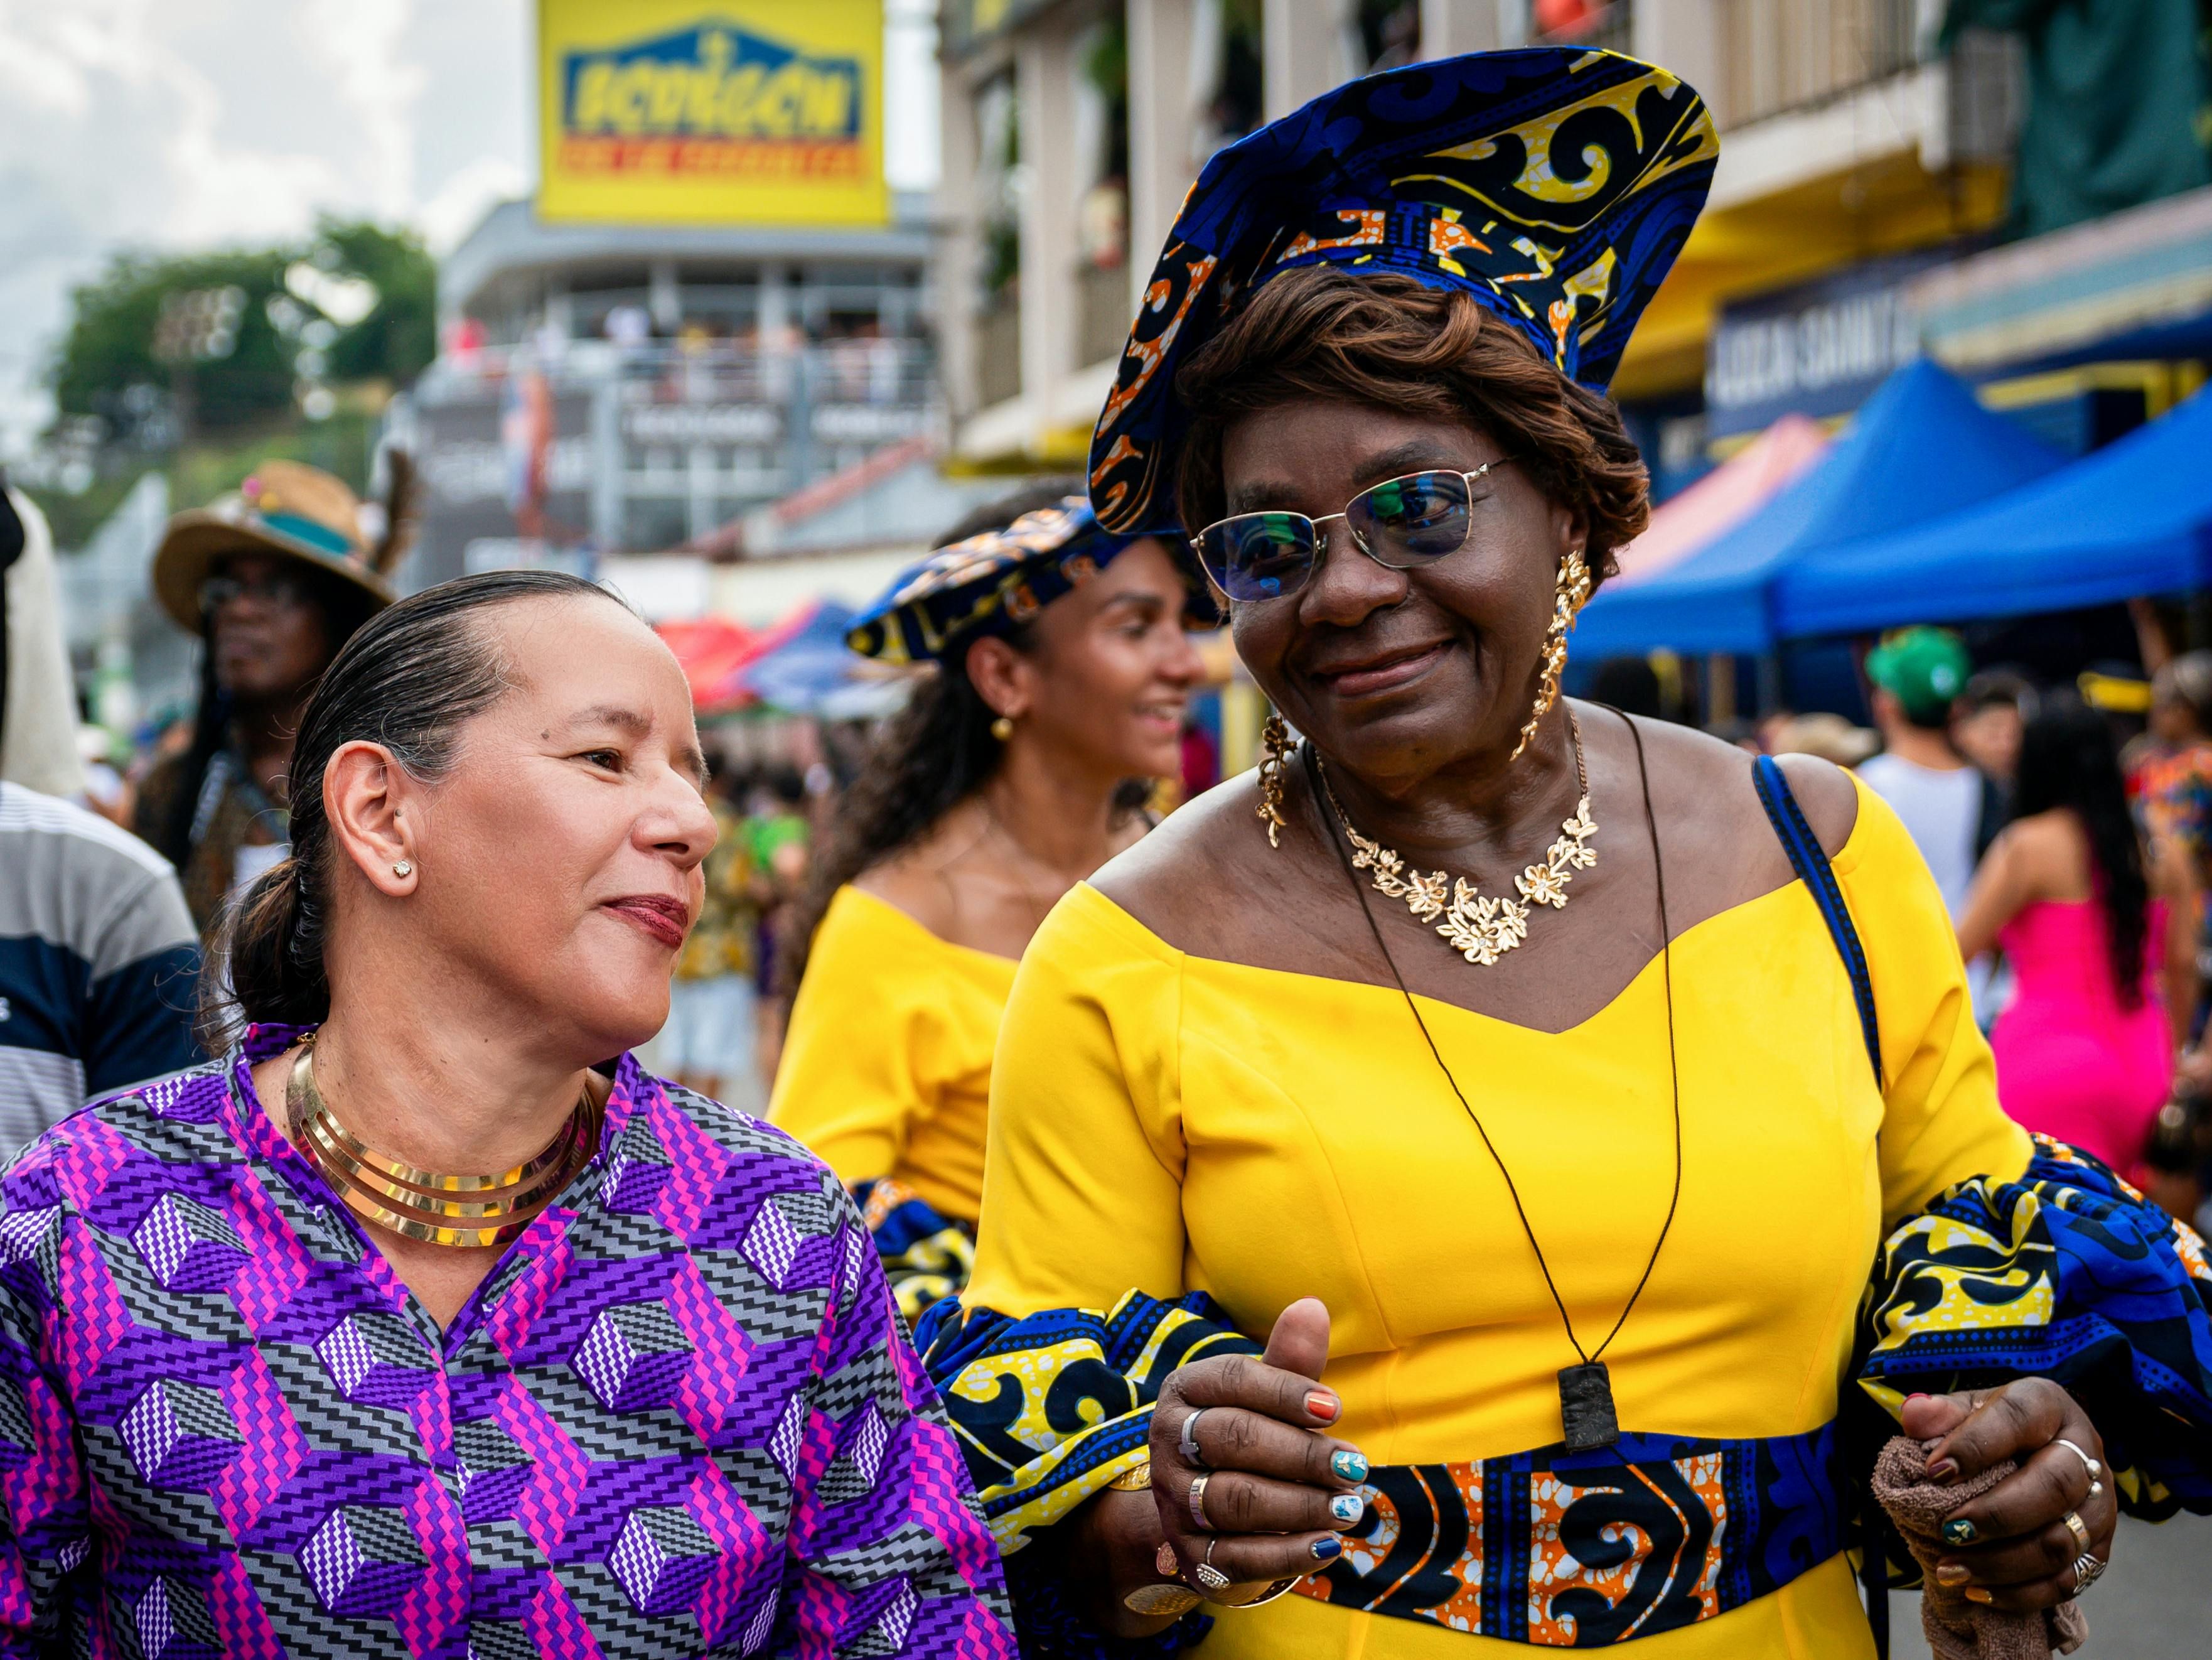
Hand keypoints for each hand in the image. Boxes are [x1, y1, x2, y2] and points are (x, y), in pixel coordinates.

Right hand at [1142, 1298, 1367, 1603]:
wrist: (1205, 1511)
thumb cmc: (1249, 1434)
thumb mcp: (1267, 1396)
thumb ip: (1290, 1360)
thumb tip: (1313, 1307)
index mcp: (1185, 1390)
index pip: (1233, 1380)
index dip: (1285, 1392)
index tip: (1337, 1409)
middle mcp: (1168, 1443)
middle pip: (1234, 1439)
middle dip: (1302, 1454)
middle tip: (1356, 1466)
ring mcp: (1174, 1501)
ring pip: (1235, 1500)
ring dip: (1300, 1505)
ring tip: (1350, 1506)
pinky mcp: (1190, 1555)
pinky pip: (1238, 1556)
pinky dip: (1287, 1553)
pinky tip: (1329, 1544)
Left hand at [1903, 1383, 2114, 1609]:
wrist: (2036, 1454)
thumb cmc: (1994, 1429)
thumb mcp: (1967, 1409)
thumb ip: (1940, 1413)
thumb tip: (1915, 1415)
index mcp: (2048, 1406)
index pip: (2018, 1419)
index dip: (1976, 1446)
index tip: (1934, 1471)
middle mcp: (2085, 1453)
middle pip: (2054, 1486)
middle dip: (1997, 1514)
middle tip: (1949, 1530)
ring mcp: (2099, 1505)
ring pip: (2062, 1542)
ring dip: (2002, 1563)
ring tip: (1951, 1569)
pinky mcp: (2099, 1548)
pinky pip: (2068, 1581)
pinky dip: (2021, 1593)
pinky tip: (1978, 1592)